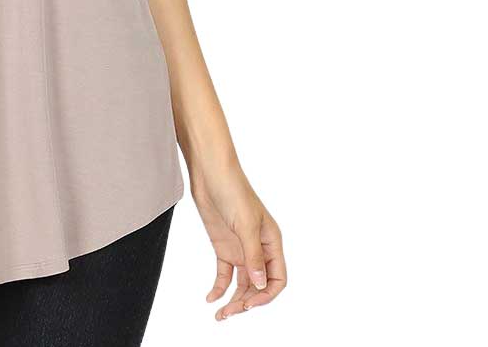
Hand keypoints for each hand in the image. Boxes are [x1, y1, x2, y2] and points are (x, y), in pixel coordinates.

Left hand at [190, 161, 285, 319]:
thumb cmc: (233, 190)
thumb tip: (260, 284)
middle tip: (230, 312)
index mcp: (272, 242)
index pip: (278, 278)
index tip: (250, 304)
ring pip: (242, 283)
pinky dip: (219, 288)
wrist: (209, 173)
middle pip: (259, 285)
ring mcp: (241, 249)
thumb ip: (253, 256)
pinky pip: (224, 274)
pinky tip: (211, 298)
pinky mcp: (223, 247)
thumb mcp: (245, 224)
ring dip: (234, 300)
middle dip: (247, 302)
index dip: (267, 294)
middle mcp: (258, 249)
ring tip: (220, 314)